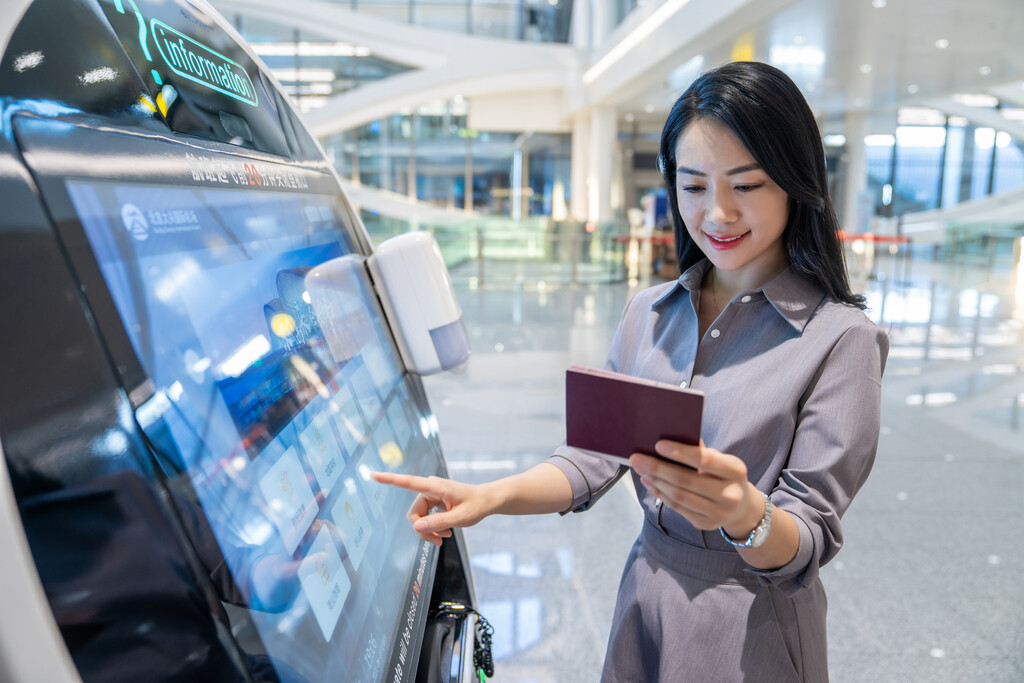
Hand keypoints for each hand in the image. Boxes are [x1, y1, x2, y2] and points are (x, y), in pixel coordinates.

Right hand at [370, 472, 494, 545]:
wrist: (486, 501)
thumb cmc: (476, 506)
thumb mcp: (460, 518)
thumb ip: (438, 522)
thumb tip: (417, 527)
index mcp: (435, 487)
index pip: (408, 482)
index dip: (390, 479)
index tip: (373, 475)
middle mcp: (430, 488)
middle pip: (414, 513)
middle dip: (423, 530)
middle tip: (438, 542)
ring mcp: (430, 494)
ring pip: (418, 517)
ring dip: (428, 530)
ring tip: (444, 539)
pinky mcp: (432, 500)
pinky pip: (424, 516)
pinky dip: (432, 527)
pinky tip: (444, 533)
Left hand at [629, 439, 759, 532]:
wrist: (741, 506)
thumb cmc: (723, 474)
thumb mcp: (720, 460)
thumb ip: (700, 451)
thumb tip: (670, 436)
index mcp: (736, 470)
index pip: (705, 460)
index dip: (680, 452)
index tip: (658, 444)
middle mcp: (730, 494)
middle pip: (687, 481)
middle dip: (658, 468)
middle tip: (636, 458)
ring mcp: (719, 513)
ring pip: (679, 496)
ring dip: (656, 482)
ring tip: (640, 469)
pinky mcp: (706, 524)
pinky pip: (678, 508)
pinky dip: (660, 494)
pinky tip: (649, 483)